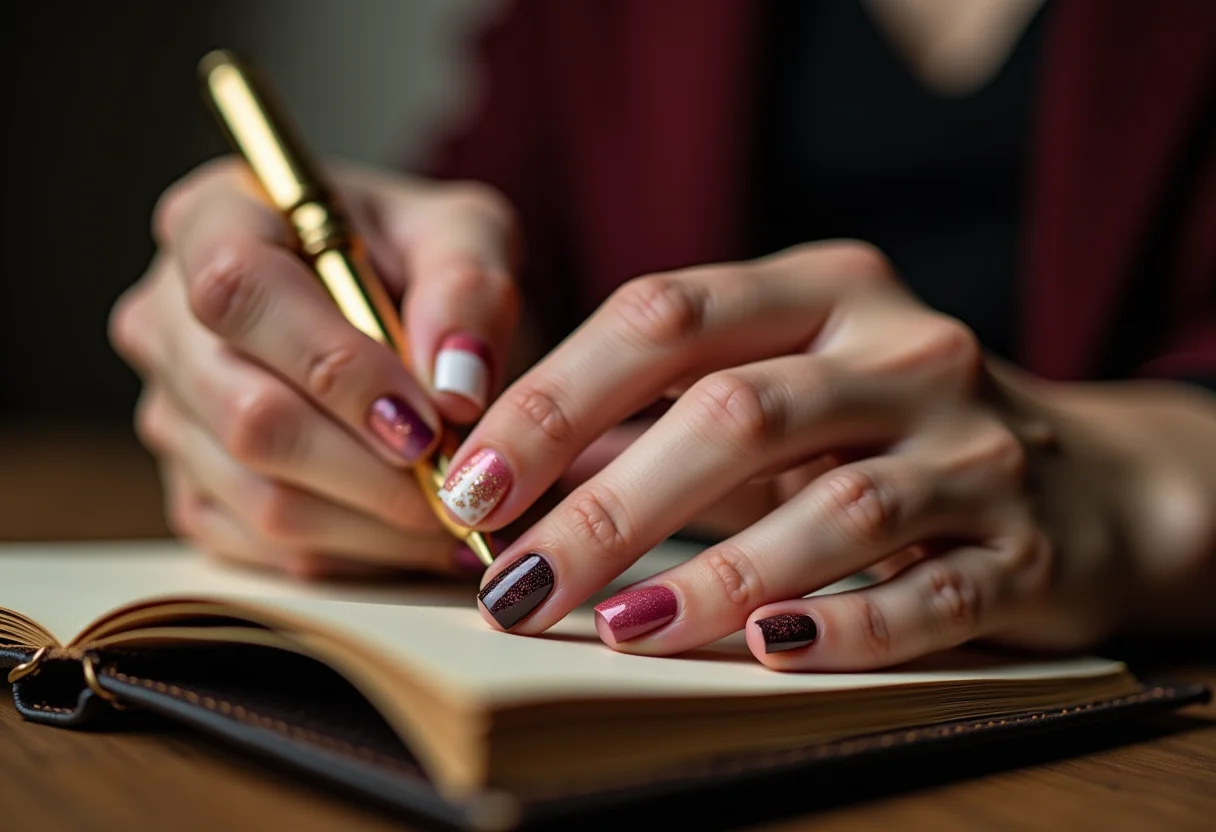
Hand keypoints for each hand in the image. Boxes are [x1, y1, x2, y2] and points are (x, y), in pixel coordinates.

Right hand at [110, 159, 519, 577]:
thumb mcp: (466, 235)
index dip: (335, 367)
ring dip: (373, 523)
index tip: (428, 419)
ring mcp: (170, 409)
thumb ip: (468, 289)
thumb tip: (455, 390)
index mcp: (216, 219)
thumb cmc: (422, 259)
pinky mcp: (191, 486)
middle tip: (460, 488)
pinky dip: (352, 553)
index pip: (241, 292)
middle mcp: (168, 317)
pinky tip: (414, 532)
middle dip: (370, 468)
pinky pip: (263, 546)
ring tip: (454, 513)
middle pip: (247, 414)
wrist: (399, 308)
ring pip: (259, 495)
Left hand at [439, 241, 1215, 667]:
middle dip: (610, 506)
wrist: (1084, 476)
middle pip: (735, 412)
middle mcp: (904, 349)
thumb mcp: (784, 386)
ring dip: (714, 575)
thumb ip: (664, 412)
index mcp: (825, 288)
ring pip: (833, 508)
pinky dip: (842, 627)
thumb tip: (514, 469)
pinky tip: (766, 651)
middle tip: (514, 584)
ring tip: (617, 629)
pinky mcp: (1023, 550)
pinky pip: (927, 596)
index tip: (469, 485)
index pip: (665, 316)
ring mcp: (974, 448)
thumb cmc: (886, 428)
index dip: (554, 399)